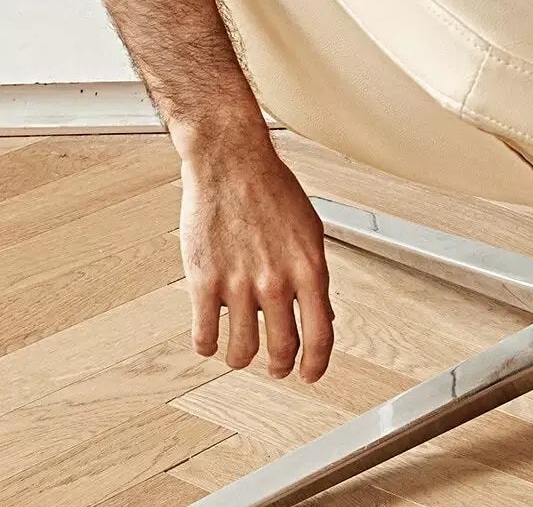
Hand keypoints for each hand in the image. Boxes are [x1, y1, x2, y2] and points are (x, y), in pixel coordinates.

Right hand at [180, 134, 334, 382]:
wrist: (230, 162)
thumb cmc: (271, 190)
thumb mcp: (309, 230)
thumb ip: (314, 275)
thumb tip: (324, 316)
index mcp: (309, 267)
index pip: (320, 335)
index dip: (316, 364)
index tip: (310, 375)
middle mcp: (276, 281)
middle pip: (280, 350)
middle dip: (279, 365)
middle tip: (275, 366)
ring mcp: (238, 285)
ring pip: (240, 352)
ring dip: (241, 357)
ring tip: (240, 351)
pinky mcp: (203, 283)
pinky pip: (203, 336)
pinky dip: (207, 345)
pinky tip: (210, 336)